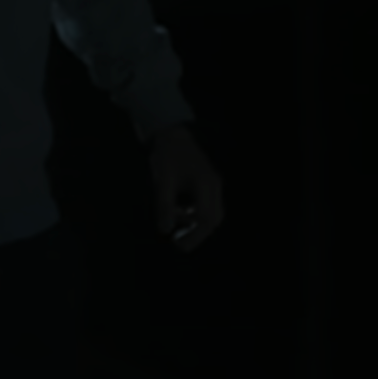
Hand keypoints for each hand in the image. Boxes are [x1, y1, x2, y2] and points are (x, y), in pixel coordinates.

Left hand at [148, 125, 222, 253]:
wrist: (172, 133)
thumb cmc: (167, 155)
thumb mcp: (162, 181)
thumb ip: (164, 205)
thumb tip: (164, 229)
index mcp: (206, 185)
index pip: (207, 219)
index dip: (195, 236)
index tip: (179, 245)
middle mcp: (215, 186)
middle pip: (214, 218)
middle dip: (197, 233)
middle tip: (178, 241)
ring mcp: (213, 184)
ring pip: (212, 212)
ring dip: (195, 223)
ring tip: (175, 224)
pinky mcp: (208, 183)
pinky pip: (206, 204)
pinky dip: (194, 213)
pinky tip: (178, 212)